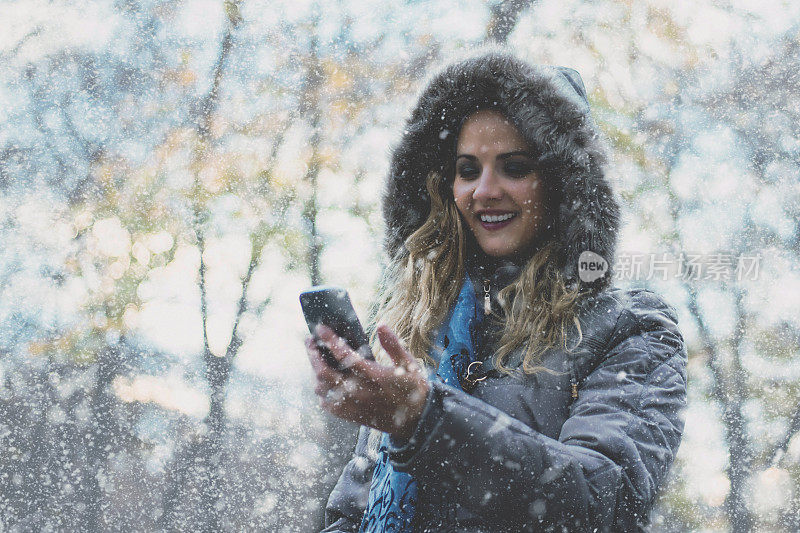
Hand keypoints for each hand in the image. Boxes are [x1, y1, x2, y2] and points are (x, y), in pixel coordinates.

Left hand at [305, 323, 430, 439]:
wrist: (416, 420)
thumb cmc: (412, 388)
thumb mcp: (408, 364)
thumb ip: (393, 344)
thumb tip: (381, 325)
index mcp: (374, 376)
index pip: (344, 355)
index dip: (330, 340)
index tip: (320, 328)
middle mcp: (359, 392)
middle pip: (324, 373)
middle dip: (313, 354)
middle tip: (309, 340)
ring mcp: (352, 406)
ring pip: (321, 389)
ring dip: (314, 372)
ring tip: (315, 357)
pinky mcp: (350, 416)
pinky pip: (326, 404)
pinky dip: (320, 391)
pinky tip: (322, 381)